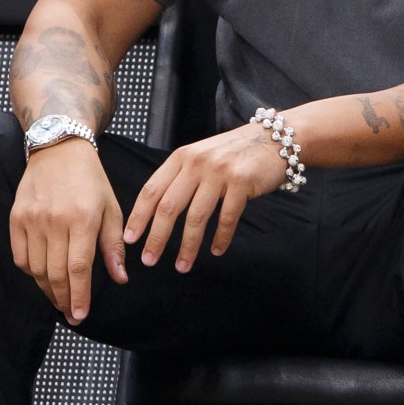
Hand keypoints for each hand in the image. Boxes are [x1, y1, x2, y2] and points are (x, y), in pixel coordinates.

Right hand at [10, 138, 126, 324]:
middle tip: (71, 314)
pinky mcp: (16, 218)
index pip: (78, 268)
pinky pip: (20, 257)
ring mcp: (32, 219)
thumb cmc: (91, 180)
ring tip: (60, 298)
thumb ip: (113, 246)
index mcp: (83, 218)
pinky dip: (31, 272)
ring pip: (36, 269)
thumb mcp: (111, 208)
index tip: (81, 315)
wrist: (59, 149)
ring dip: (48, 289)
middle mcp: (55, 220)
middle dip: (64, 299)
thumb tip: (120, 278)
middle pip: (56, 273)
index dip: (79, 295)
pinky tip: (43, 276)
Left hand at [124, 124, 287, 273]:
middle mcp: (197, 162)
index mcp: (182, 157)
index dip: (139, 216)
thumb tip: (157, 212)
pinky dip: (220, 238)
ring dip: (188, 246)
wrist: (273, 138)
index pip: (152, 189)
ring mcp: (219, 172)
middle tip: (148, 260)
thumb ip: (181, 176)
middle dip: (157, 237)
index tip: (130, 239)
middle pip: (169, 206)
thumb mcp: (202, 156)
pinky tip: (216, 251)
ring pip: (196, 217)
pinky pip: (227, 218)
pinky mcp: (242, 182)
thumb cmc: (234, 152)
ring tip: (182, 266)